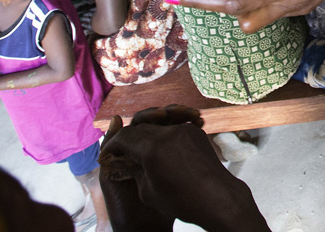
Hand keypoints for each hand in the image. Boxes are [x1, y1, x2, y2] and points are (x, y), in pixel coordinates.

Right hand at [99, 105, 268, 231]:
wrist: (216, 198)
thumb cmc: (180, 200)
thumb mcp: (147, 190)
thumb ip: (134, 169)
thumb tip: (126, 158)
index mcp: (152, 149)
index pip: (124, 137)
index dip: (113, 145)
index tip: (108, 154)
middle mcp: (168, 134)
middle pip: (140, 127)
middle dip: (129, 138)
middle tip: (123, 150)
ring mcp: (184, 130)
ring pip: (157, 124)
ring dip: (147, 132)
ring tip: (142, 144)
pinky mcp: (195, 132)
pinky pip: (174, 126)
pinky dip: (164, 132)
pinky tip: (162, 142)